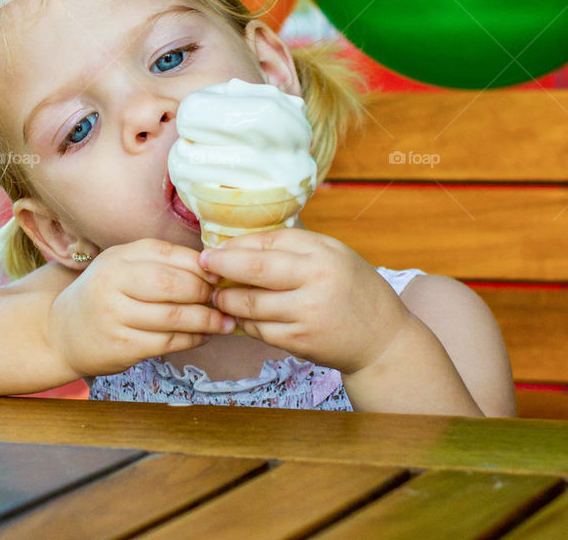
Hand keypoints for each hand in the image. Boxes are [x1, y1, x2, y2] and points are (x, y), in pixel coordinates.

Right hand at [48, 239, 236, 377]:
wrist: (60, 331)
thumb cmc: (104, 295)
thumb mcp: (124, 268)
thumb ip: (160, 264)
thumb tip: (212, 268)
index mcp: (119, 256)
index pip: (169, 255)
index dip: (202, 266)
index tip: (224, 274)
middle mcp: (114, 282)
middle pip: (173, 284)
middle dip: (206, 293)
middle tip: (227, 299)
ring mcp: (115, 315)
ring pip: (173, 317)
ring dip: (207, 320)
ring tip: (226, 322)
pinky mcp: (120, 346)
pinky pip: (166, 342)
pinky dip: (191, 340)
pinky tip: (203, 337)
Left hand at [199, 227, 410, 375]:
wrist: (383, 340)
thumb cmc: (354, 289)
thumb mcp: (332, 254)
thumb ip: (293, 246)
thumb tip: (242, 243)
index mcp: (321, 254)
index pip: (265, 245)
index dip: (234, 247)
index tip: (214, 249)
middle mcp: (314, 282)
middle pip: (253, 271)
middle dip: (221, 268)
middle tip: (204, 266)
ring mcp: (306, 315)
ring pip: (251, 305)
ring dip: (228, 300)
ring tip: (220, 294)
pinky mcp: (300, 343)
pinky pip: (260, 330)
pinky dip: (246, 322)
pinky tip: (242, 316)